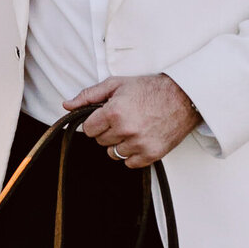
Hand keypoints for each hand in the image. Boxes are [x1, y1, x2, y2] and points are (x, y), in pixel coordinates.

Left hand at [65, 74, 200, 168]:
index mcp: (114, 112)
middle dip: (106, 131)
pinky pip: (129, 163)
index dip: (94, 122)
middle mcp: (126, 130)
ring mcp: (139, 144)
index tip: (104, 117)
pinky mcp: (152, 154)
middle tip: (121, 119)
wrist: (182, 98)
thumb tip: (67, 105)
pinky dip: (132, 154)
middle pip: (100, 141)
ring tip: (131, 128)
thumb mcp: (116, 84)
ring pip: (113, 153)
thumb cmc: (148, 88)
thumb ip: (89, 95)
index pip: (88, 129)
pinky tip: (139, 139)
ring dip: (118, 143)